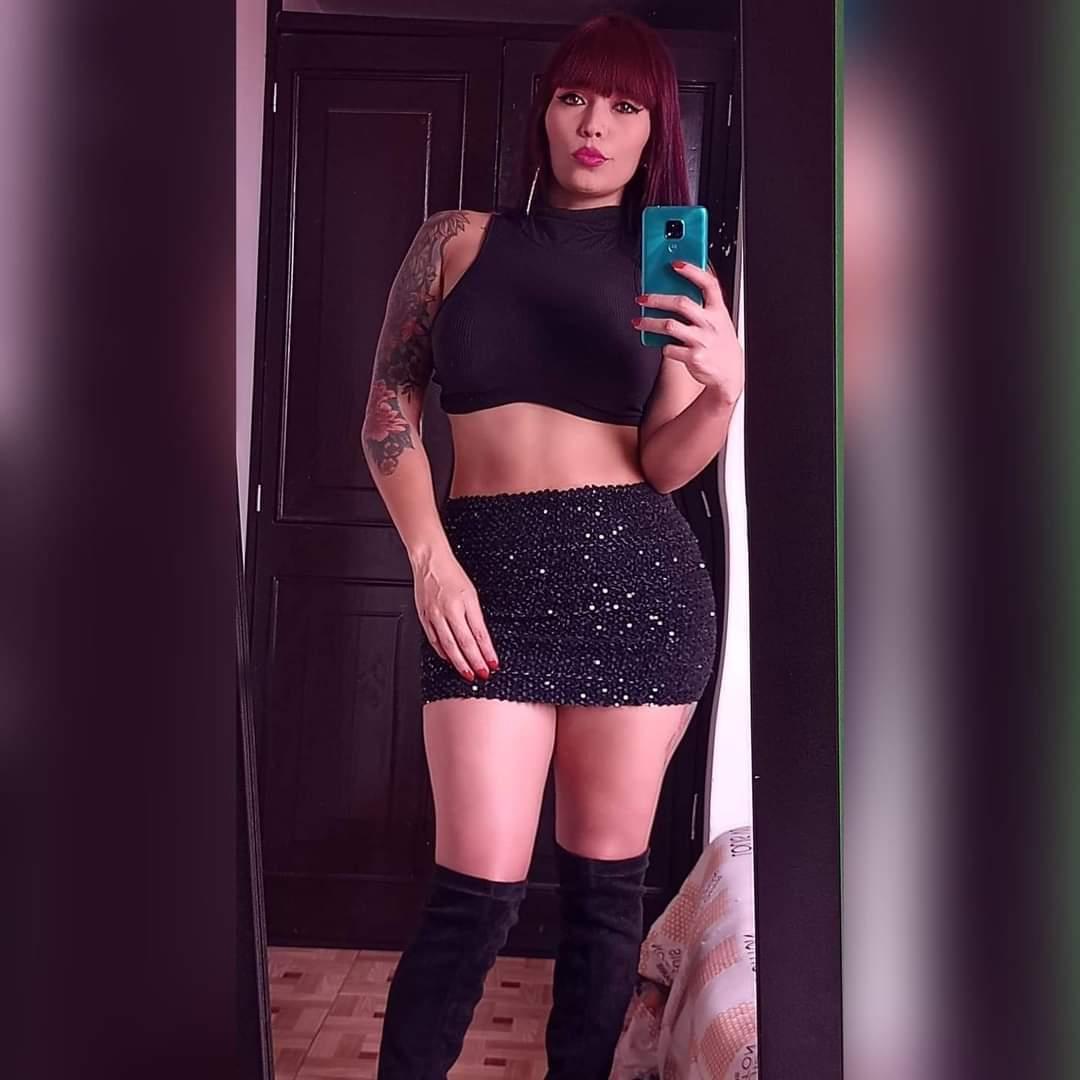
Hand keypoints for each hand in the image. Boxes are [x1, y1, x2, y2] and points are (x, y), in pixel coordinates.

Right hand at [412, 547, 499, 681]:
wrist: (429, 562)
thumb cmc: (452, 575)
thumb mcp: (471, 594)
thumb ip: (476, 617)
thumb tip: (482, 640)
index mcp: (465, 603)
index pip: (479, 634)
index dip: (487, 652)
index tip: (493, 664)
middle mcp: (449, 610)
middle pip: (465, 643)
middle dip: (475, 662)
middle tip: (483, 674)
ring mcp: (435, 615)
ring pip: (449, 645)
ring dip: (460, 662)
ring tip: (468, 674)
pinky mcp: (424, 617)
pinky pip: (434, 640)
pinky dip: (442, 652)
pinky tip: (449, 659)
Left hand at [633, 261, 744, 404]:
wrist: (729, 374)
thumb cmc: (719, 342)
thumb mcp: (719, 320)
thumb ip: (702, 305)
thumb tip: (675, 287)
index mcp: (718, 310)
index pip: (708, 284)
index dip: (692, 271)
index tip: (676, 264)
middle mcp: (710, 323)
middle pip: (681, 303)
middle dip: (657, 298)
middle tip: (642, 298)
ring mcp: (702, 341)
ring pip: (669, 326)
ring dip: (649, 322)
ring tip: (638, 321)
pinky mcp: (693, 358)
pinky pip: (669, 348)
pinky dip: (662, 346)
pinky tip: (659, 344)